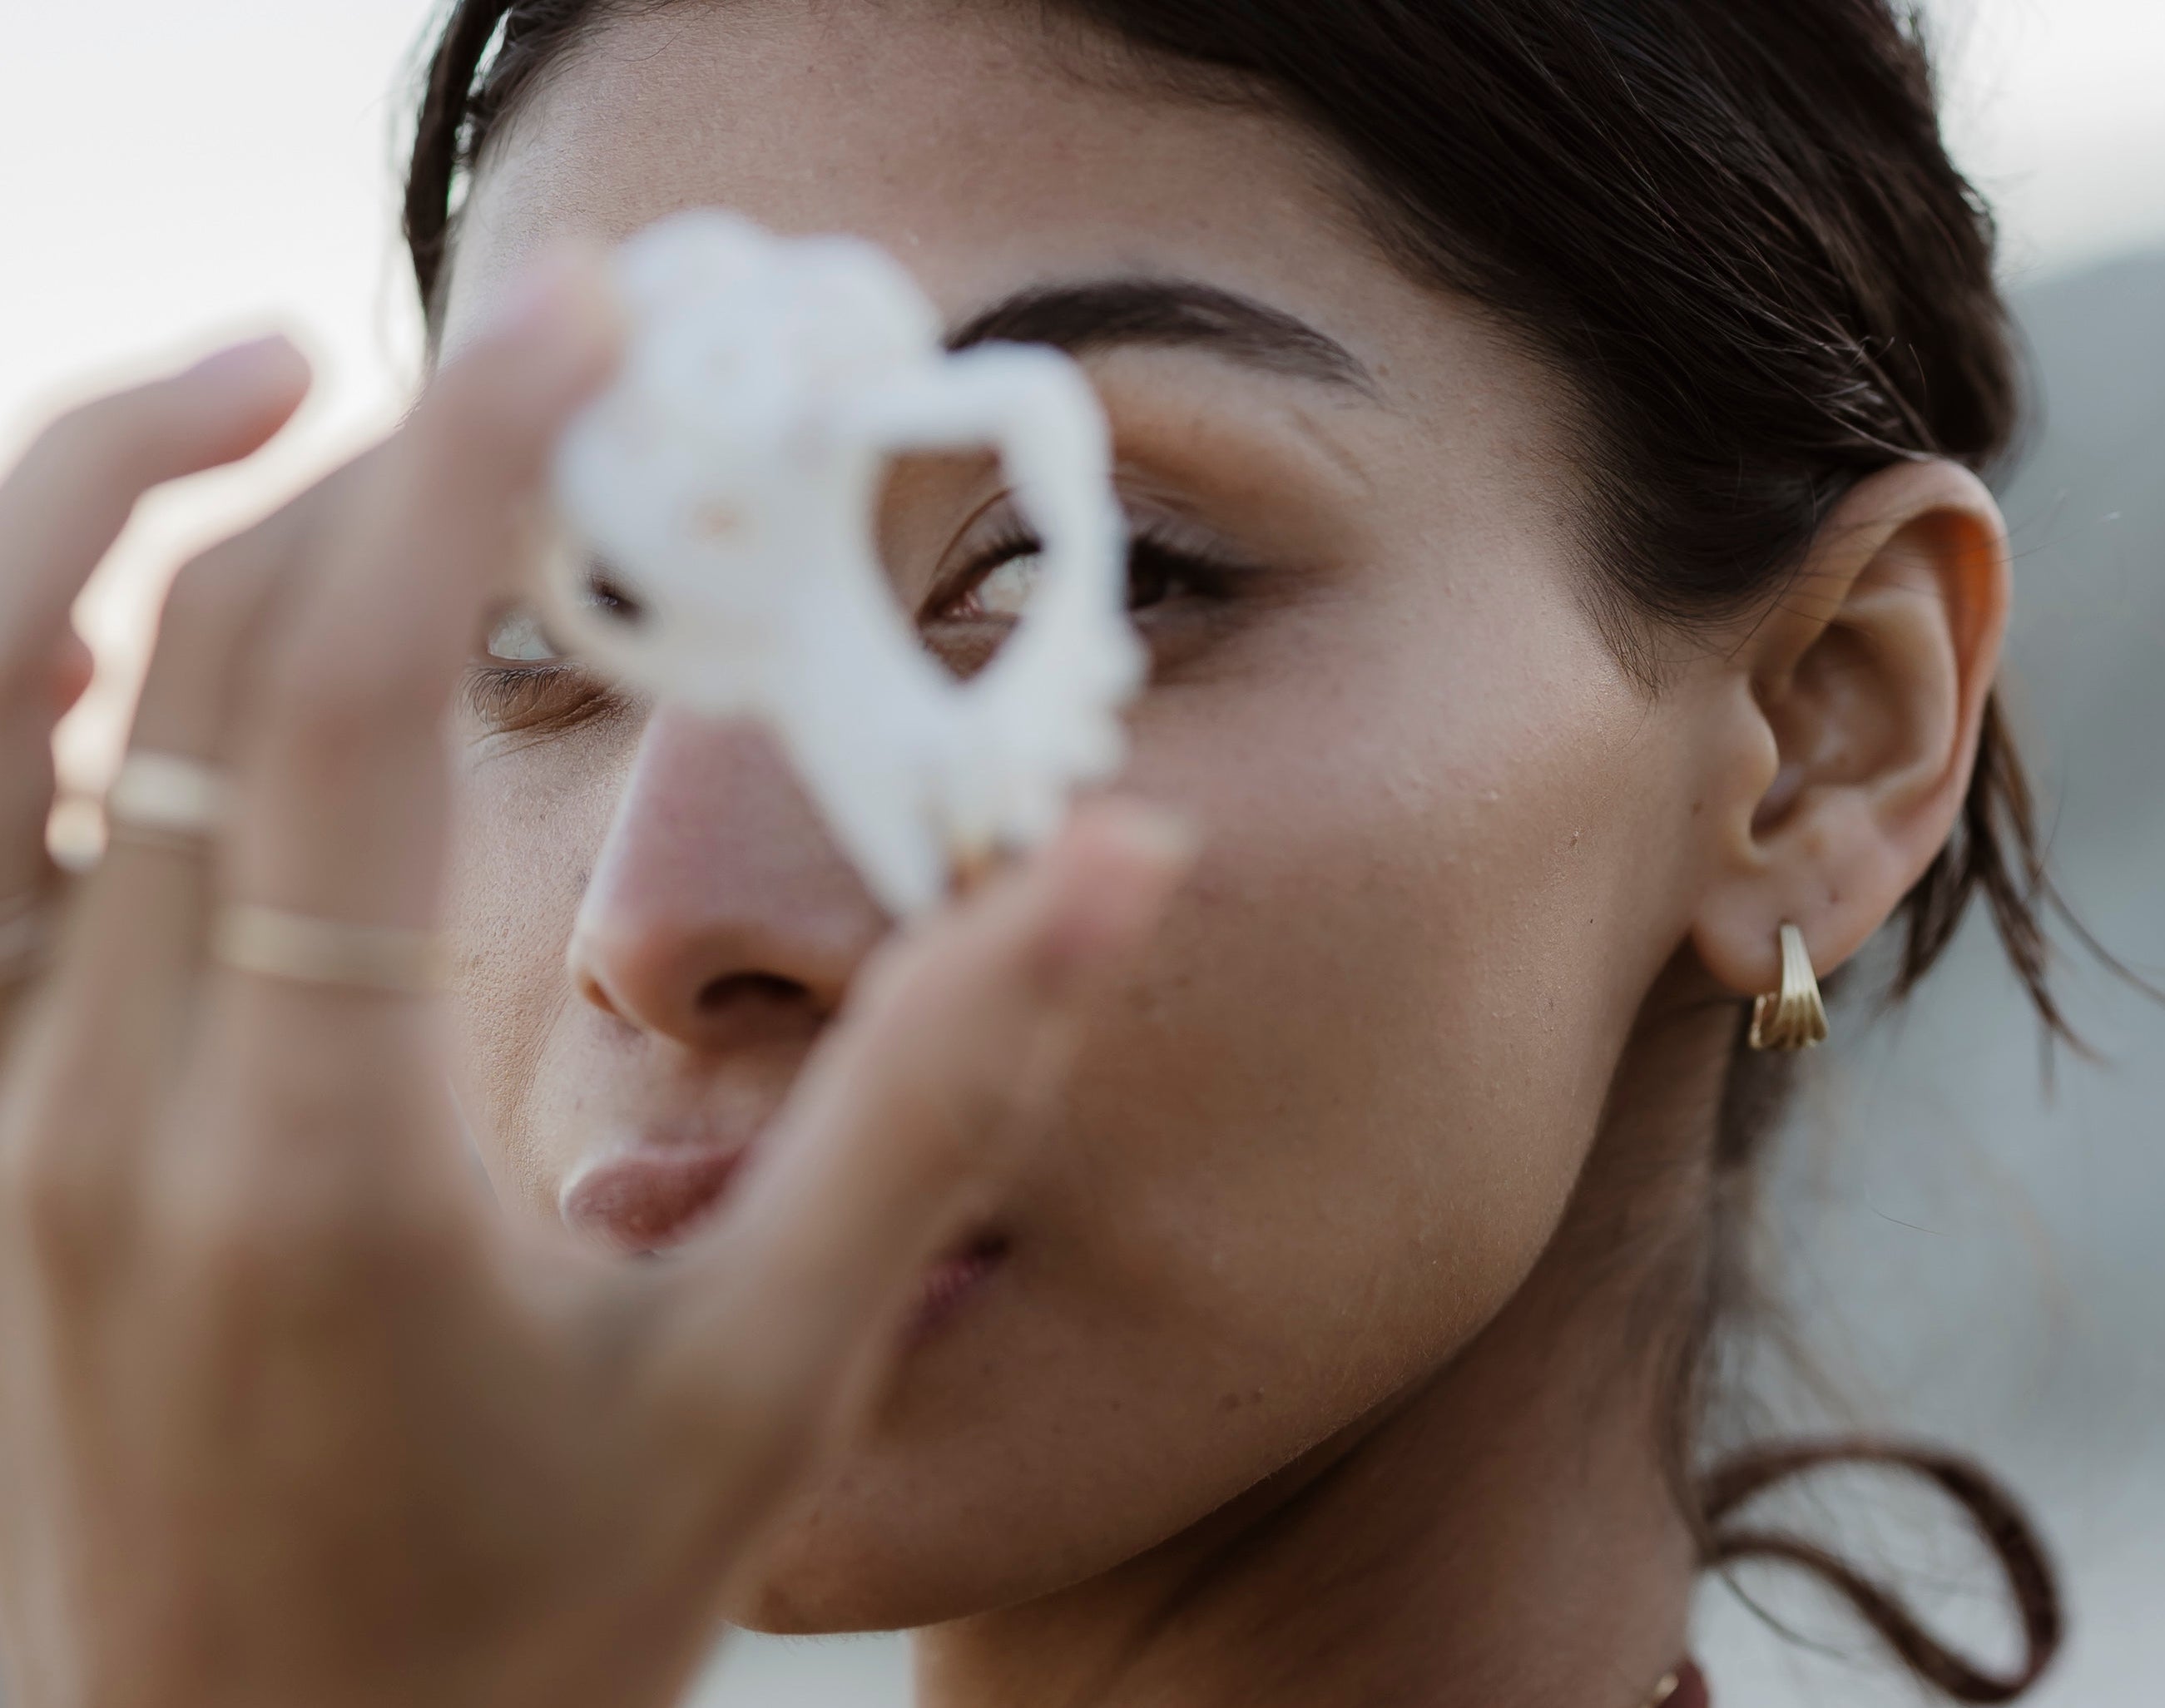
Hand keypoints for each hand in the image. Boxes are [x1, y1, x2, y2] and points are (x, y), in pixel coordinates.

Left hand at [0, 255, 1193, 1707]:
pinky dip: (31, 646)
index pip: (327, 694)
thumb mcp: (762, 1387)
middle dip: (374, 449)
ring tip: (301, 379)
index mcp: (293, 1150)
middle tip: (561, 348)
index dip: (464, 469)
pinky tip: (137, 589)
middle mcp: (100, 1092)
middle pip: (183, 647)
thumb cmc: (510, 1630)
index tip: (595, 329)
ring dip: (123, 493)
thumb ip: (936, 1105)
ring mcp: (4, 1104)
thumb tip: (1114, 863)